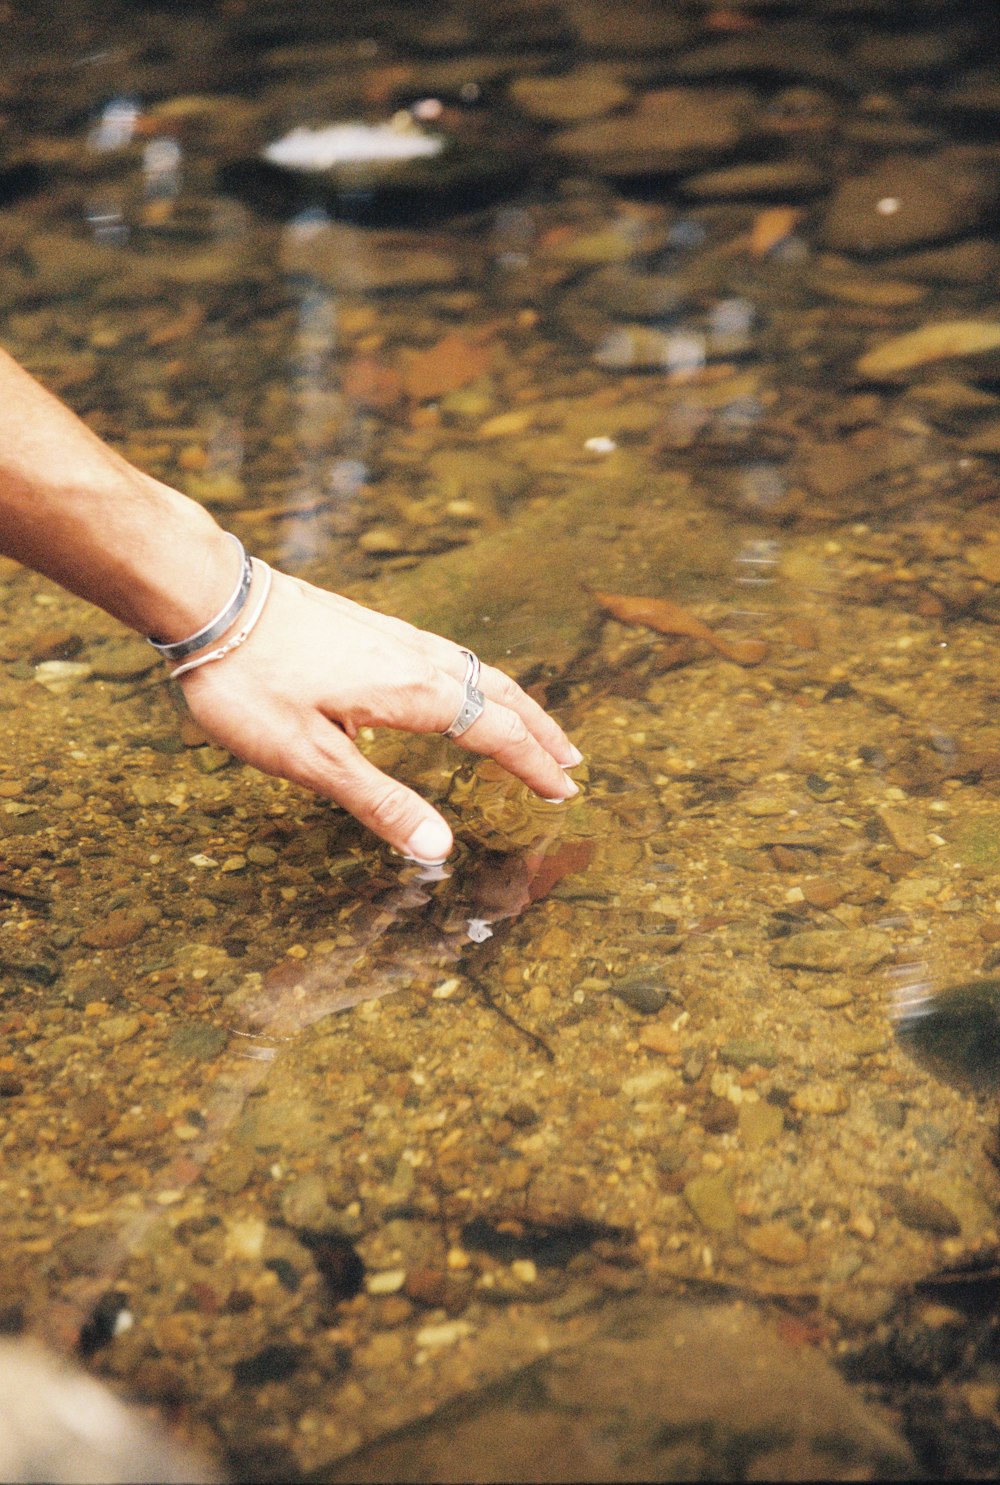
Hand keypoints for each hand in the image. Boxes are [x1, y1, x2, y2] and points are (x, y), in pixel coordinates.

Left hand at [175, 567, 581, 861]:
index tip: (563, 793)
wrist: (212, 597)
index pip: (495, 732)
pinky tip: (461, 687)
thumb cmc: (252, 682)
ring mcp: (394, 635)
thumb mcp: (309, 757)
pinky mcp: (370, 625)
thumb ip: (377, 801)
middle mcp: (417, 657)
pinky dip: (480, 680)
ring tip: (535, 726)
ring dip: (515, 702)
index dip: (532, 766)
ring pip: (477, 669)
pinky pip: (449, 656)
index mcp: (414, 693)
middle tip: (572, 762)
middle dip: (539, 731)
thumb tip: (440, 849)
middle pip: (500, 694)